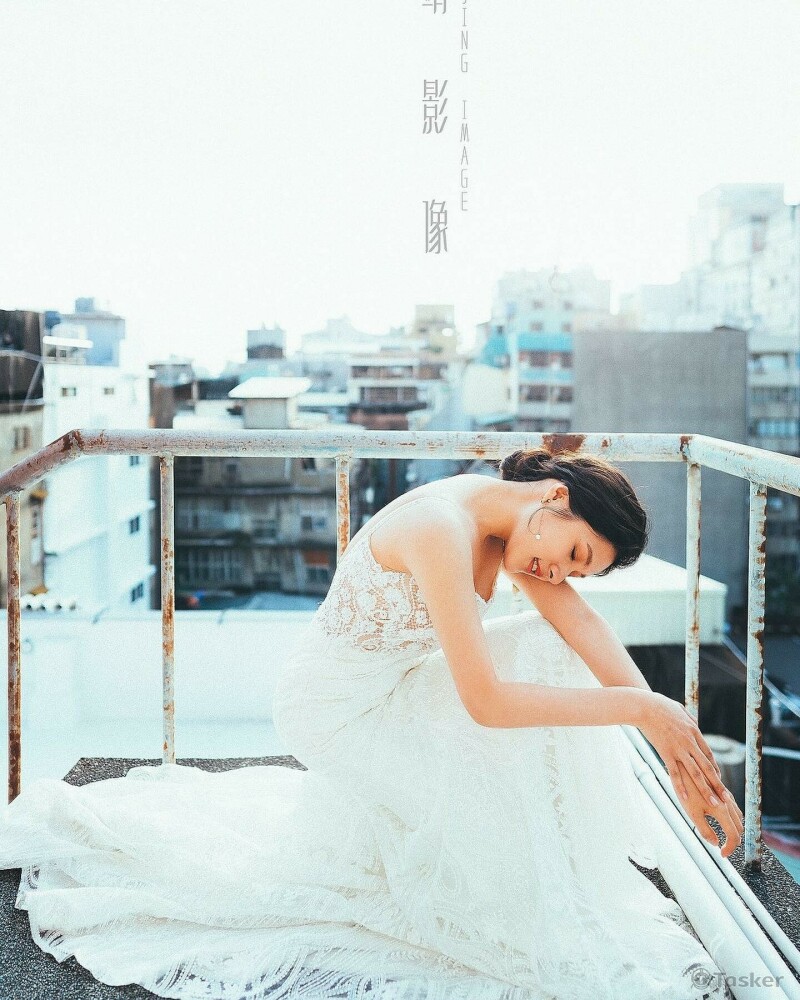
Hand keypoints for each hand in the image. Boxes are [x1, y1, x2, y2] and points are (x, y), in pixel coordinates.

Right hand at [639, 693, 728, 808]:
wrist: (644, 707)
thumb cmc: (659, 705)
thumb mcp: (679, 709)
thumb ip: (689, 718)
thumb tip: (694, 723)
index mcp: (694, 731)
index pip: (708, 754)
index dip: (714, 768)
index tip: (719, 779)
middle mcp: (690, 742)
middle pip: (707, 766)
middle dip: (718, 784)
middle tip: (727, 798)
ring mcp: (679, 749)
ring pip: (696, 773)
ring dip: (706, 789)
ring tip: (714, 803)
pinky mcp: (666, 753)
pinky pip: (675, 773)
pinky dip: (681, 787)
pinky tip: (686, 799)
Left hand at [676, 760, 743, 858]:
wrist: (684, 766)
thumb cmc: (685, 790)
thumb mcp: (692, 813)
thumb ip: (705, 830)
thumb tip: (716, 844)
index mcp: (722, 811)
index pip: (734, 836)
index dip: (730, 848)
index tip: (721, 854)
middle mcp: (727, 803)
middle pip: (739, 828)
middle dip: (733, 840)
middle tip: (723, 848)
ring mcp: (725, 796)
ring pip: (737, 817)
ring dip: (734, 829)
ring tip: (723, 837)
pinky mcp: (721, 790)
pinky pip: (732, 807)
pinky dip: (731, 818)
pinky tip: (721, 819)